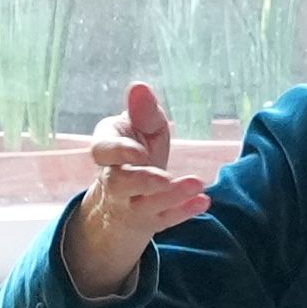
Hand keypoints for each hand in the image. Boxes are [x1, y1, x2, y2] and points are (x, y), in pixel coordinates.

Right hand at [58, 82, 214, 294]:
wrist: (126, 196)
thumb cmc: (136, 150)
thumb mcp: (140, 127)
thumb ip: (142, 112)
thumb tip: (139, 87)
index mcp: (107, 149)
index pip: (102, 152)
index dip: (119, 152)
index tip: (139, 152)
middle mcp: (114, 180)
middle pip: (120, 184)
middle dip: (142, 181)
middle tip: (164, 178)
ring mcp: (131, 203)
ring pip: (145, 205)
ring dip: (171, 196)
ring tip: (197, 184)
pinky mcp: (150, 220)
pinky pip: (165, 219)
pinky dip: (184, 211)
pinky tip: (203, 201)